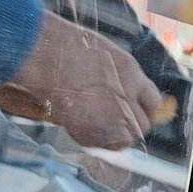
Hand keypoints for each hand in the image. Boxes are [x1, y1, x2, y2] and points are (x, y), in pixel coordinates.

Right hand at [14, 12, 162, 149]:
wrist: (39, 51)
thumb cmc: (65, 47)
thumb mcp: (105, 56)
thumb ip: (121, 78)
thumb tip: (129, 95)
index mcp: (132, 74)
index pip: (153, 102)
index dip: (145, 109)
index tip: (136, 112)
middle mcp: (126, 97)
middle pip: (142, 125)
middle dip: (132, 126)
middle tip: (117, 124)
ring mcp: (108, 115)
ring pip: (125, 139)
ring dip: (116, 137)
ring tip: (99, 128)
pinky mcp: (88, 128)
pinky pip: (99, 144)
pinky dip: (94, 141)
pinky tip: (82, 128)